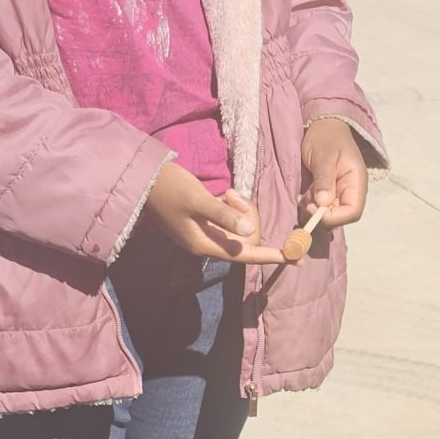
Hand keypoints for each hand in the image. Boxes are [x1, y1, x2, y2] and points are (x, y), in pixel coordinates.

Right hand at [143, 163, 287, 263]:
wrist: (145, 179)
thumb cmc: (169, 188)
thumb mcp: (197, 200)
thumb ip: (223, 215)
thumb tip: (249, 231)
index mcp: (204, 245)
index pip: (244, 255)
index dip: (270, 256)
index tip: (293, 258)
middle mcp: (207, 244)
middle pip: (244, 239)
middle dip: (248, 217)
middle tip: (232, 196)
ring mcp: (206, 234)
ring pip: (239, 228)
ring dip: (240, 209)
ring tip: (226, 193)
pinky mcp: (205, 222)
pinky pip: (231, 220)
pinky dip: (232, 207)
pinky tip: (223, 194)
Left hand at [301, 119, 367, 226]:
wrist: (321, 126)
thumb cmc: (326, 137)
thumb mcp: (324, 156)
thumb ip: (324, 179)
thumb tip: (323, 203)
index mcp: (356, 182)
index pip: (352, 212)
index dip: (334, 217)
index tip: (314, 210)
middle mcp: (349, 192)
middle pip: (339, 217)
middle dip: (319, 214)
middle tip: (304, 202)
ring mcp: (338, 194)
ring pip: (327, 216)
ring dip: (312, 210)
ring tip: (302, 196)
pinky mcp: (326, 194)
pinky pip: (319, 209)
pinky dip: (308, 206)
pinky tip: (302, 196)